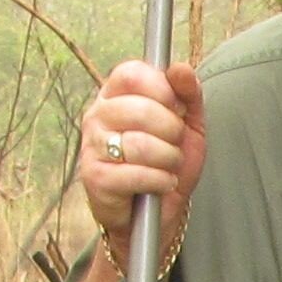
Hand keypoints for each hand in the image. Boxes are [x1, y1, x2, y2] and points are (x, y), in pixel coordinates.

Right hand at [78, 59, 205, 248]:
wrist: (158, 213)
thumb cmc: (167, 162)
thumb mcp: (187, 124)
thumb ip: (188, 93)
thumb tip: (181, 68)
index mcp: (116, 94)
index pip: (131, 73)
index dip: (162, 89)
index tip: (177, 108)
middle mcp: (97, 115)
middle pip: (140, 109)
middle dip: (172, 130)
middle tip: (174, 144)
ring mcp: (92, 146)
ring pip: (140, 144)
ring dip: (168, 159)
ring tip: (169, 166)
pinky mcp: (94, 177)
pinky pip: (136, 173)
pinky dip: (160, 181)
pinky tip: (162, 183)